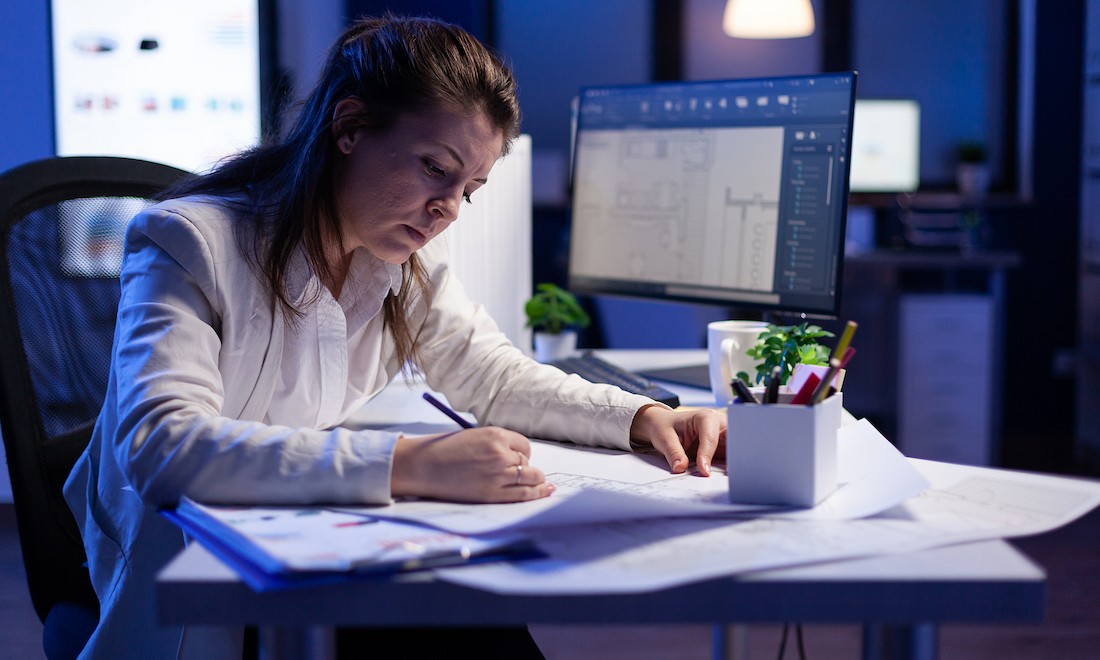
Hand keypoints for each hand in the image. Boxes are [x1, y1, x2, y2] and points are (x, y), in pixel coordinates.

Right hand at [391, 427, 554, 502]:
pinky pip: (523, 493)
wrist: (424, 466)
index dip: (522, 454)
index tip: (518, 459)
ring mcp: (498, 474)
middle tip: (516, 472)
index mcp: (495, 435)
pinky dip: (537, 492)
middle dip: (524, 467)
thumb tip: (516, 458)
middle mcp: (500, 453)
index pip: (524, 445)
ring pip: (530, 476)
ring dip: (535, 480)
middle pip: (527, 462)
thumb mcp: (474, 437)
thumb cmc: (445, 450)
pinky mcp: (493, 493)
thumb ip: (495, 444)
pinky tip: (545, 490)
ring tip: (539, 483)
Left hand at [629, 405, 725, 475]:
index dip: (708, 456)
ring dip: (733, 463)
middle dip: (732, 456)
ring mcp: (723, 436)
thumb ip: (674, 453)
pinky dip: (729, 467)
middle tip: (730, 473)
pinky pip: (730, 459)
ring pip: (735, 451)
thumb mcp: (664, 438)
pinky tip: (728, 477)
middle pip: (732, 441)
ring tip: (732, 477)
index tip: (704, 471)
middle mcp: (719, 425)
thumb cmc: (664, 426)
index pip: (710, 438)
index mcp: (706, 417)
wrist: (663, 425)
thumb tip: (680, 468)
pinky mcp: (723, 448)